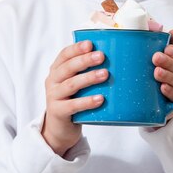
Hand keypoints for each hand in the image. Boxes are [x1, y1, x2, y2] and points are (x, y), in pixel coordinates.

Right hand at [42, 40, 107, 155]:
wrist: (60, 128)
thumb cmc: (74, 99)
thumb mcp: (78, 83)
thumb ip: (89, 71)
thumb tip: (119, 59)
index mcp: (57, 70)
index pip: (65, 54)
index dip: (76, 48)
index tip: (90, 44)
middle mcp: (53, 81)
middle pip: (68, 67)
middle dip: (85, 60)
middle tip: (101, 56)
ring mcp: (53, 97)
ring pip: (71, 85)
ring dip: (89, 78)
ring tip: (105, 74)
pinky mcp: (58, 112)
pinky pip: (73, 106)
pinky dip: (87, 101)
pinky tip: (100, 99)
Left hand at [152, 29, 172, 121]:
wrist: (148, 98)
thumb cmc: (151, 69)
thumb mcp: (152, 53)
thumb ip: (155, 39)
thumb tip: (155, 26)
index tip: (168, 46)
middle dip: (170, 61)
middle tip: (156, 57)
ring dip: (169, 76)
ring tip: (156, 72)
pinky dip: (170, 91)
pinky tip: (162, 87)